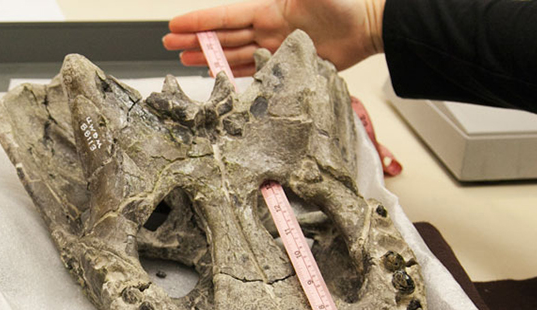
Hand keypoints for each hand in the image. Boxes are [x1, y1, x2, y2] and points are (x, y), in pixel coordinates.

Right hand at [163, 0, 386, 74]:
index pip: (224, 16)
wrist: (368, 26)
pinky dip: (233, 73)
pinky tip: (218, 75)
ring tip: (183, 59)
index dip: (198, 21)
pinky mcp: (286, 63)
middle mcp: (267, 28)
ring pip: (232, 53)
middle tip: (169, 43)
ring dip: (208, 56)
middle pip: (222, 36)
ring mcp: (274, 46)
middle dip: (194, 39)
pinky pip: (253, 70)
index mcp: (267, 9)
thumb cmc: (345, 3)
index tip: (175, 24)